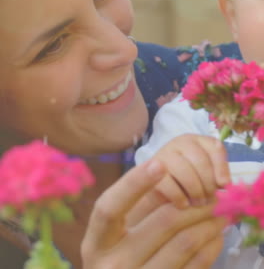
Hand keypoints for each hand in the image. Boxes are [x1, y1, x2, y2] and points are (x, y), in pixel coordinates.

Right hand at [81, 159, 225, 268]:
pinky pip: (196, 265)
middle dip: (194, 200)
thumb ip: (137, 209)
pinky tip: (215, 234)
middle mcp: (114, 265)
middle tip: (213, 191)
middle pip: (162, 222)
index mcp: (97, 244)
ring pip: (185, 242)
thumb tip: (171, 175)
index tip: (160, 163)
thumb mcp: (115, 237)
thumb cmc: (117, 261)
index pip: (110, 208)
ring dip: (208, 221)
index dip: (134, 183)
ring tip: (220, 210)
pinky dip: (210, 245)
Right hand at [152, 134, 230, 207]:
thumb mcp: (206, 172)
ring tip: (198, 202)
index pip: (215, 147)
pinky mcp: (151, 171)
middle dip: (208, 183)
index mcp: (197, 140)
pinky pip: (169, 185)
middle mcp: (180, 142)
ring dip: (195, 191)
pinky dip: (180, 198)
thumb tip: (227, 185)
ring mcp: (164, 154)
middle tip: (210, 198)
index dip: (222, 167)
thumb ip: (219, 174)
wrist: (157, 182)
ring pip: (185, 172)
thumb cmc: (188, 178)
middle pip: (200, 161)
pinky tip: (184, 204)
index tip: (224, 185)